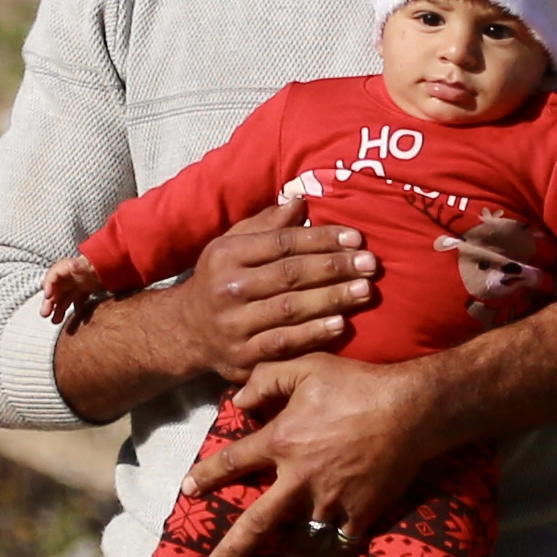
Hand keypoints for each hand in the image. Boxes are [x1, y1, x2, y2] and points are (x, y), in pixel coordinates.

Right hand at [40, 254, 114, 321]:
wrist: (116, 264)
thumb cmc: (102, 263)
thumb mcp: (90, 264)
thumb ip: (81, 265)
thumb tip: (73, 265)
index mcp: (70, 267)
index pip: (54, 274)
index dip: (48, 285)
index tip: (48, 296)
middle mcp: (71, 276)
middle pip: (56, 289)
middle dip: (49, 302)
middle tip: (45, 314)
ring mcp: (78, 285)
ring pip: (64, 298)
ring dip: (58, 309)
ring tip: (55, 321)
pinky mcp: (85, 292)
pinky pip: (77, 303)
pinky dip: (75, 312)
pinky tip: (75, 322)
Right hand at [43, 197, 377, 420]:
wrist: (186, 330)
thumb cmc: (220, 279)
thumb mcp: (232, 244)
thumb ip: (266, 224)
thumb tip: (301, 199)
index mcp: (227, 255)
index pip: (282, 242)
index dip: (321, 239)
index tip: (356, 238)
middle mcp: (228, 288)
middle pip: (290, 275)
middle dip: (334, 268)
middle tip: (370, 264)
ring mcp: (235, 325)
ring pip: (291, 309)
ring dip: (332, 299)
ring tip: (365, 291)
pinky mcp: (243, 357)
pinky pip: (284, 343)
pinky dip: (314, 334)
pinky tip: (341, 324)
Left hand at [184, 350, 442, 556]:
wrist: (411, 409)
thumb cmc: (358, 384)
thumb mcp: (307, 367)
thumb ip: (266, 378)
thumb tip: (239, 401)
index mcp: (282, 442)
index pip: (232, 463)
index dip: (206, 476)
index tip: (188, 489)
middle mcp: (299, 479)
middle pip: (255, 525)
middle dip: (229, 553)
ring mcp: (330, 501)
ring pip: (301, 541)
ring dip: (288, 550)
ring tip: (281, 554)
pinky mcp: (360, 513)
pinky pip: (340, 542)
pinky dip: (332, 547)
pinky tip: (327, 548)